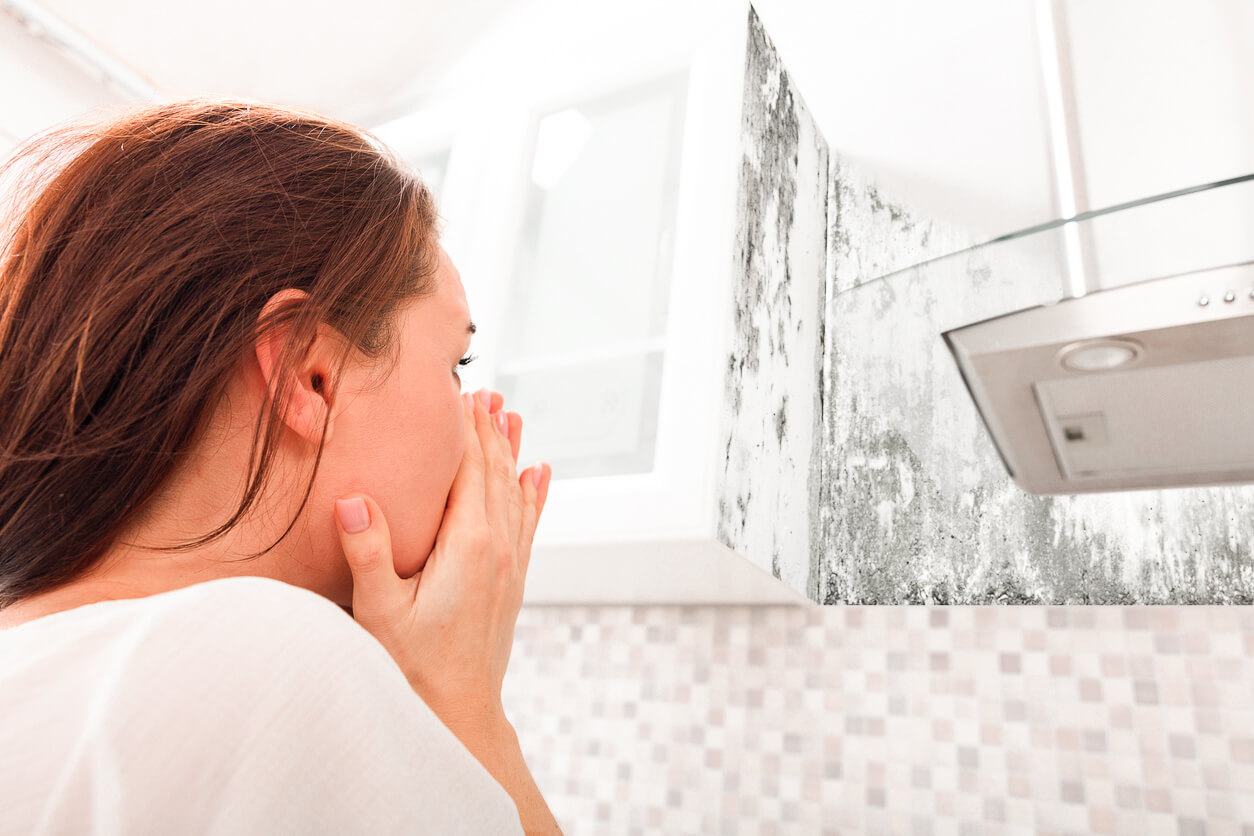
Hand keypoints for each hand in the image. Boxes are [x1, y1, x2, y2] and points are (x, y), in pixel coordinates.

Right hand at [332, 388, 550, 722]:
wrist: (459, 715)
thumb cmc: (413, 668)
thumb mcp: (380, 612)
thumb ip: (369, 552)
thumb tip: (353, 497)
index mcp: (468, 546)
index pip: (469, 471)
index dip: (464, 430)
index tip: (462, 392)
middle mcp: (498, 548)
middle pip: (495, 473)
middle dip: (489, 430)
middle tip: (487, 391)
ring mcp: (510, 565)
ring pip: (514, 493)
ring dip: (512, 452)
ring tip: (513, 415)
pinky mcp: (511, 582)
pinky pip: (526, 523)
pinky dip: (532, 493)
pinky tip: (538, 475)